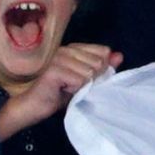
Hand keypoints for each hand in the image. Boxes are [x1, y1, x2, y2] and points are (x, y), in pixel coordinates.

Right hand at [0, 43, 121, 137]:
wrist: (34, 106)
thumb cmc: (60, 94)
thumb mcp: (85, 81)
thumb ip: (102, 68)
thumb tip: (119, 55)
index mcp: (74, 48)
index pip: (103, 51)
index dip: (101, 69)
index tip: (86, 79)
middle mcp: (66, 49)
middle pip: (98, 63)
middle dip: (92, 79)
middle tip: (75, 86)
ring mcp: (58, 58)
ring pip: (89, 72)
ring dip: (82, 86)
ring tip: (68, 89)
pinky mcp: (54, 70)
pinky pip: (79, 81)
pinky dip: (74, 90)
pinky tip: (63, 91)